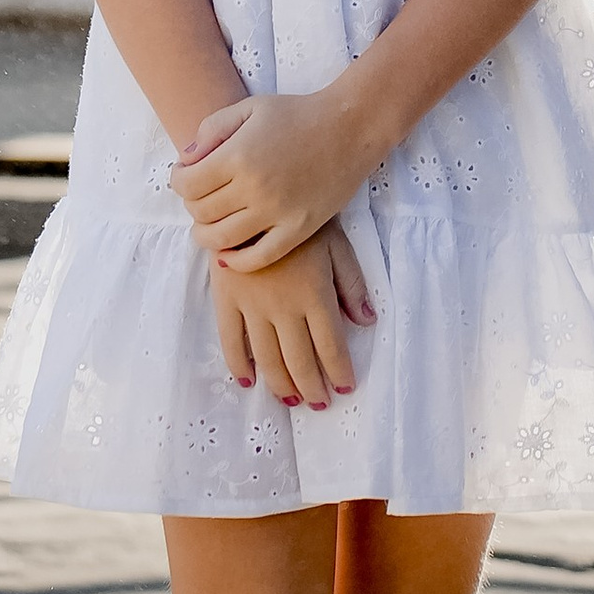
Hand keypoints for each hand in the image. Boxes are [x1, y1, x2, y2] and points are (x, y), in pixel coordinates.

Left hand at [172, 88, 376, 270]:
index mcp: (238, 155)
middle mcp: (253, 188)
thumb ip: (212, 129)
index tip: (183, 176)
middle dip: (192, 206)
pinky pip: (258, 258)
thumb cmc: (296, 113)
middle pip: (201, 213)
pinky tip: (227, 253)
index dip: (178, 181)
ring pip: (222, 239)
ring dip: (205, 235)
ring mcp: (276, 213)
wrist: (348, 127)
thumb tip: (186, 159)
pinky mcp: (297, 230)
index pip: (188, 185)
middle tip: (199, 197)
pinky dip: (236, 261)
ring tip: (207, 225)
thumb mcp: (249, 107)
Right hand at [211, 221, 374, 408]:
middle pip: (299, 360)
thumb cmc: (300, 214)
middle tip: (320, 403)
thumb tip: (367, 321)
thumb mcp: (335, 243)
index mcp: (314, 293)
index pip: (330, 346)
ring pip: (268, 358)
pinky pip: (231, 341)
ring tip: (293, 401)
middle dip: (312, 387)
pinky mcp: (226, 298)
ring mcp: (252, 304)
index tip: (345, 387)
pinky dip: (239, 365)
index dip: (339, 371)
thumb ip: (351, 284)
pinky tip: (249, 381)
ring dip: (282, 385)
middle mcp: (283, 306)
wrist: (253, 189)